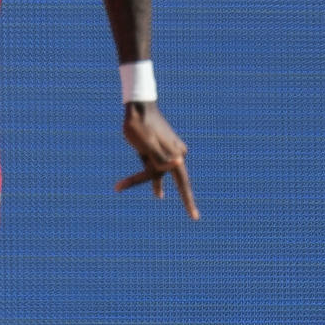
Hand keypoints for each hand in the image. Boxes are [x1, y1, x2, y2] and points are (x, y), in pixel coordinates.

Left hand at [114, 102, 197, 219]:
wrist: (137, 107)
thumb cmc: (140, 126)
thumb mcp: (146, 144)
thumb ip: (160, 157)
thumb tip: (179, 163)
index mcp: (175, 155)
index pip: (183, 184)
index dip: (188, 201)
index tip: (194, 217)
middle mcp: (176, 154)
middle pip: (168, 178)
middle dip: (182, 198)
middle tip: (194, 217)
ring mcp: (168, 152)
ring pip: (156, 172)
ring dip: (141, 180)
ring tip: (129, 191)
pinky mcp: (158, 149)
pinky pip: (154, 168)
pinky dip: (152, 179)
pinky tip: (158, 193)